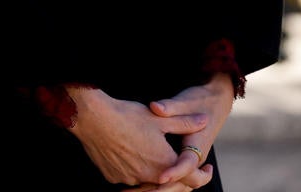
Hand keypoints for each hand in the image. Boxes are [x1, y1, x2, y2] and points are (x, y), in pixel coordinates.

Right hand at [66, 86, 210, 189]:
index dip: (203, 176)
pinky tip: (132, 155)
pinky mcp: (113, 177)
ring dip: (155, 173)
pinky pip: (130, 178)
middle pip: (170, 184)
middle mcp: (148, 177)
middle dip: (178, 175)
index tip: (207, 169)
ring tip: (154, 155)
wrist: (92, 118)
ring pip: (148, 181)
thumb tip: (204, 120)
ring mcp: (129, 179)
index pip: (193, 180)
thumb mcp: (160, 118)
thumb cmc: (127, 116)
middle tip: (181, 164)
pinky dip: (135, 170)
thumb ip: (185, 122)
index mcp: (164, 164)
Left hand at [143, 73, 234, 183]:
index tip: (161, 178)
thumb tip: (156, 107)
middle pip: (181, 184)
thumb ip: (170, 107)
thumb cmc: (199, 100)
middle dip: (159, 189)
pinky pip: (172, 180)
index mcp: (196, 147)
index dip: (174, 172)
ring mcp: (189, 163)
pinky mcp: (183, 162)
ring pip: (176, 185)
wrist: (215, 102)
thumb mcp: (184, 101)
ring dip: (154, 189)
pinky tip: (135, 185)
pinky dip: (153, 183)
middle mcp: (193, 159)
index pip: (187, 165)